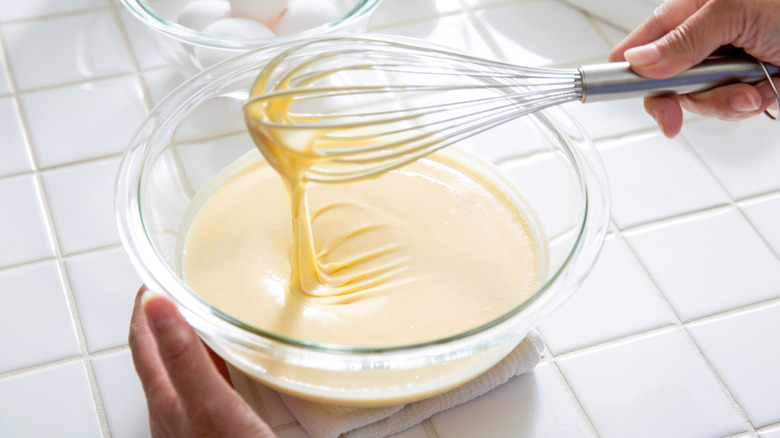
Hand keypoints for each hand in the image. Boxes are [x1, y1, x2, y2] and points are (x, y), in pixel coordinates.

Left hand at [129, 287, 276, 437]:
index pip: (143, 341)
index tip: (155, 278)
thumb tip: (157, 304)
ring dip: (187, 341)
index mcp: (164, 397)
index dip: (145, 306)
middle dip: (163, 318)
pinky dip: (211, 367)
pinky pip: (205, 389)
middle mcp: (171, 411)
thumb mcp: (206, 401)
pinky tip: (229, 368)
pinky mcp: (214, 431)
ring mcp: (190, 424)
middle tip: (177, 289)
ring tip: (201, 318)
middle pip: (158, 355)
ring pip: (182, 371)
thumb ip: (182, 355)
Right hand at [609, 0, 779, 137]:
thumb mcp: (733, 12)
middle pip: (665, 84)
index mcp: (690, 12)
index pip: (639, 46)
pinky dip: (751, 104)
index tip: (615, 95)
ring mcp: (725, 64)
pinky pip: (732, 108)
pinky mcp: (748, 84)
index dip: (624, 72)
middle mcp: (703, 40)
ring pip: (700, 101)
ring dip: (726, 102)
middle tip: (675, 116)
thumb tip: (638, 60)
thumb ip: (683, 40)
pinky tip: (767, 88)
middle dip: (682, 99)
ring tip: (753, 86)